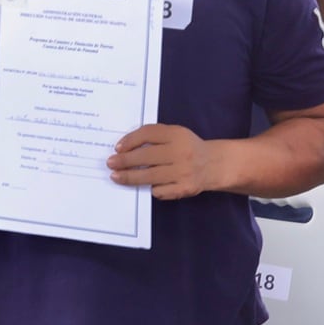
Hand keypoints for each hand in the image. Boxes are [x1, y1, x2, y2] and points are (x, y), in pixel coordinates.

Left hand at [107, 124, 221, 198]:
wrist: (213, 164)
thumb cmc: (186, 147)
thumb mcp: (174, 134)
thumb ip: (153, 136)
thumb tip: (124, 148)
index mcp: (177, 134)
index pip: (148, 134)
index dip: (130, 140)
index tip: (117, 148)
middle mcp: (181, 152)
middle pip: (146, 156)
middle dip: (125, 161)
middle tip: (110, 163)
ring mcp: (184, 172)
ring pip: (150, 176)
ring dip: (130, 177)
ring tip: (116, 177)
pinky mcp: (185, 188)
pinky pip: (160, 190)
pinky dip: (151, 189)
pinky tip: (146, 186)